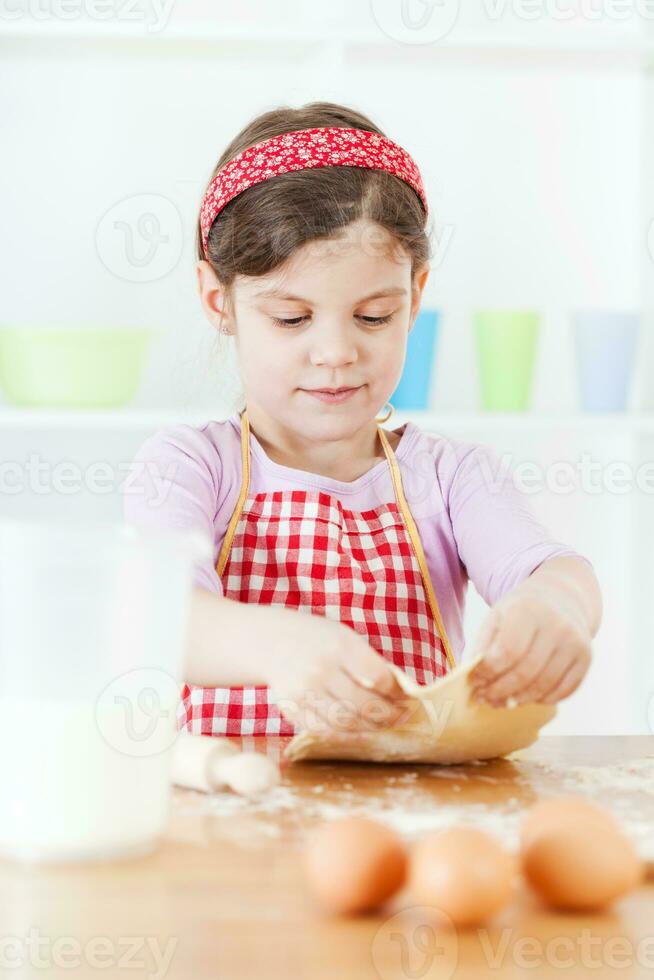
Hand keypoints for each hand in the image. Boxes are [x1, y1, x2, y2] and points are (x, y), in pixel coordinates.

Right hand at [264, 606, 409, 734]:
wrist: (272, 643)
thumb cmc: (318, 640)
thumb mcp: (345, 638)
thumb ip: (369, 663)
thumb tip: (400, 694)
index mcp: (340, 645)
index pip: (379, 678)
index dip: (396, 693)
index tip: (405, 698)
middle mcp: (321, 668)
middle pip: (364, 705)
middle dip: (388, 716)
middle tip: (399, 718)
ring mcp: (304, 691)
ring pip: (346, 723)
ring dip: (369, 729)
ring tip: (380, 725)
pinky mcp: (292, 709)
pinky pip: (324, 730)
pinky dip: (344, 734)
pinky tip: (356, 729)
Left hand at [469, 588, 591, 706]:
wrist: (562, 598)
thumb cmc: (521, 611)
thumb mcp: (497, 617)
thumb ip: (481, 645)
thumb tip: (469, 677)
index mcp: (527, 610)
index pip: (506, 651)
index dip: (488, 672)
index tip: (474, 682)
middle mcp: (556, 625)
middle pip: (525, 673)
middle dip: (500, 691)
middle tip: (485, 698)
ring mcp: (574, 642)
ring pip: (544, 686)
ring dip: (519, 700)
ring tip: (501, 702)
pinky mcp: (586, 658)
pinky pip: (564, 690)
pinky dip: (542, 699)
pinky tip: (526, 697)